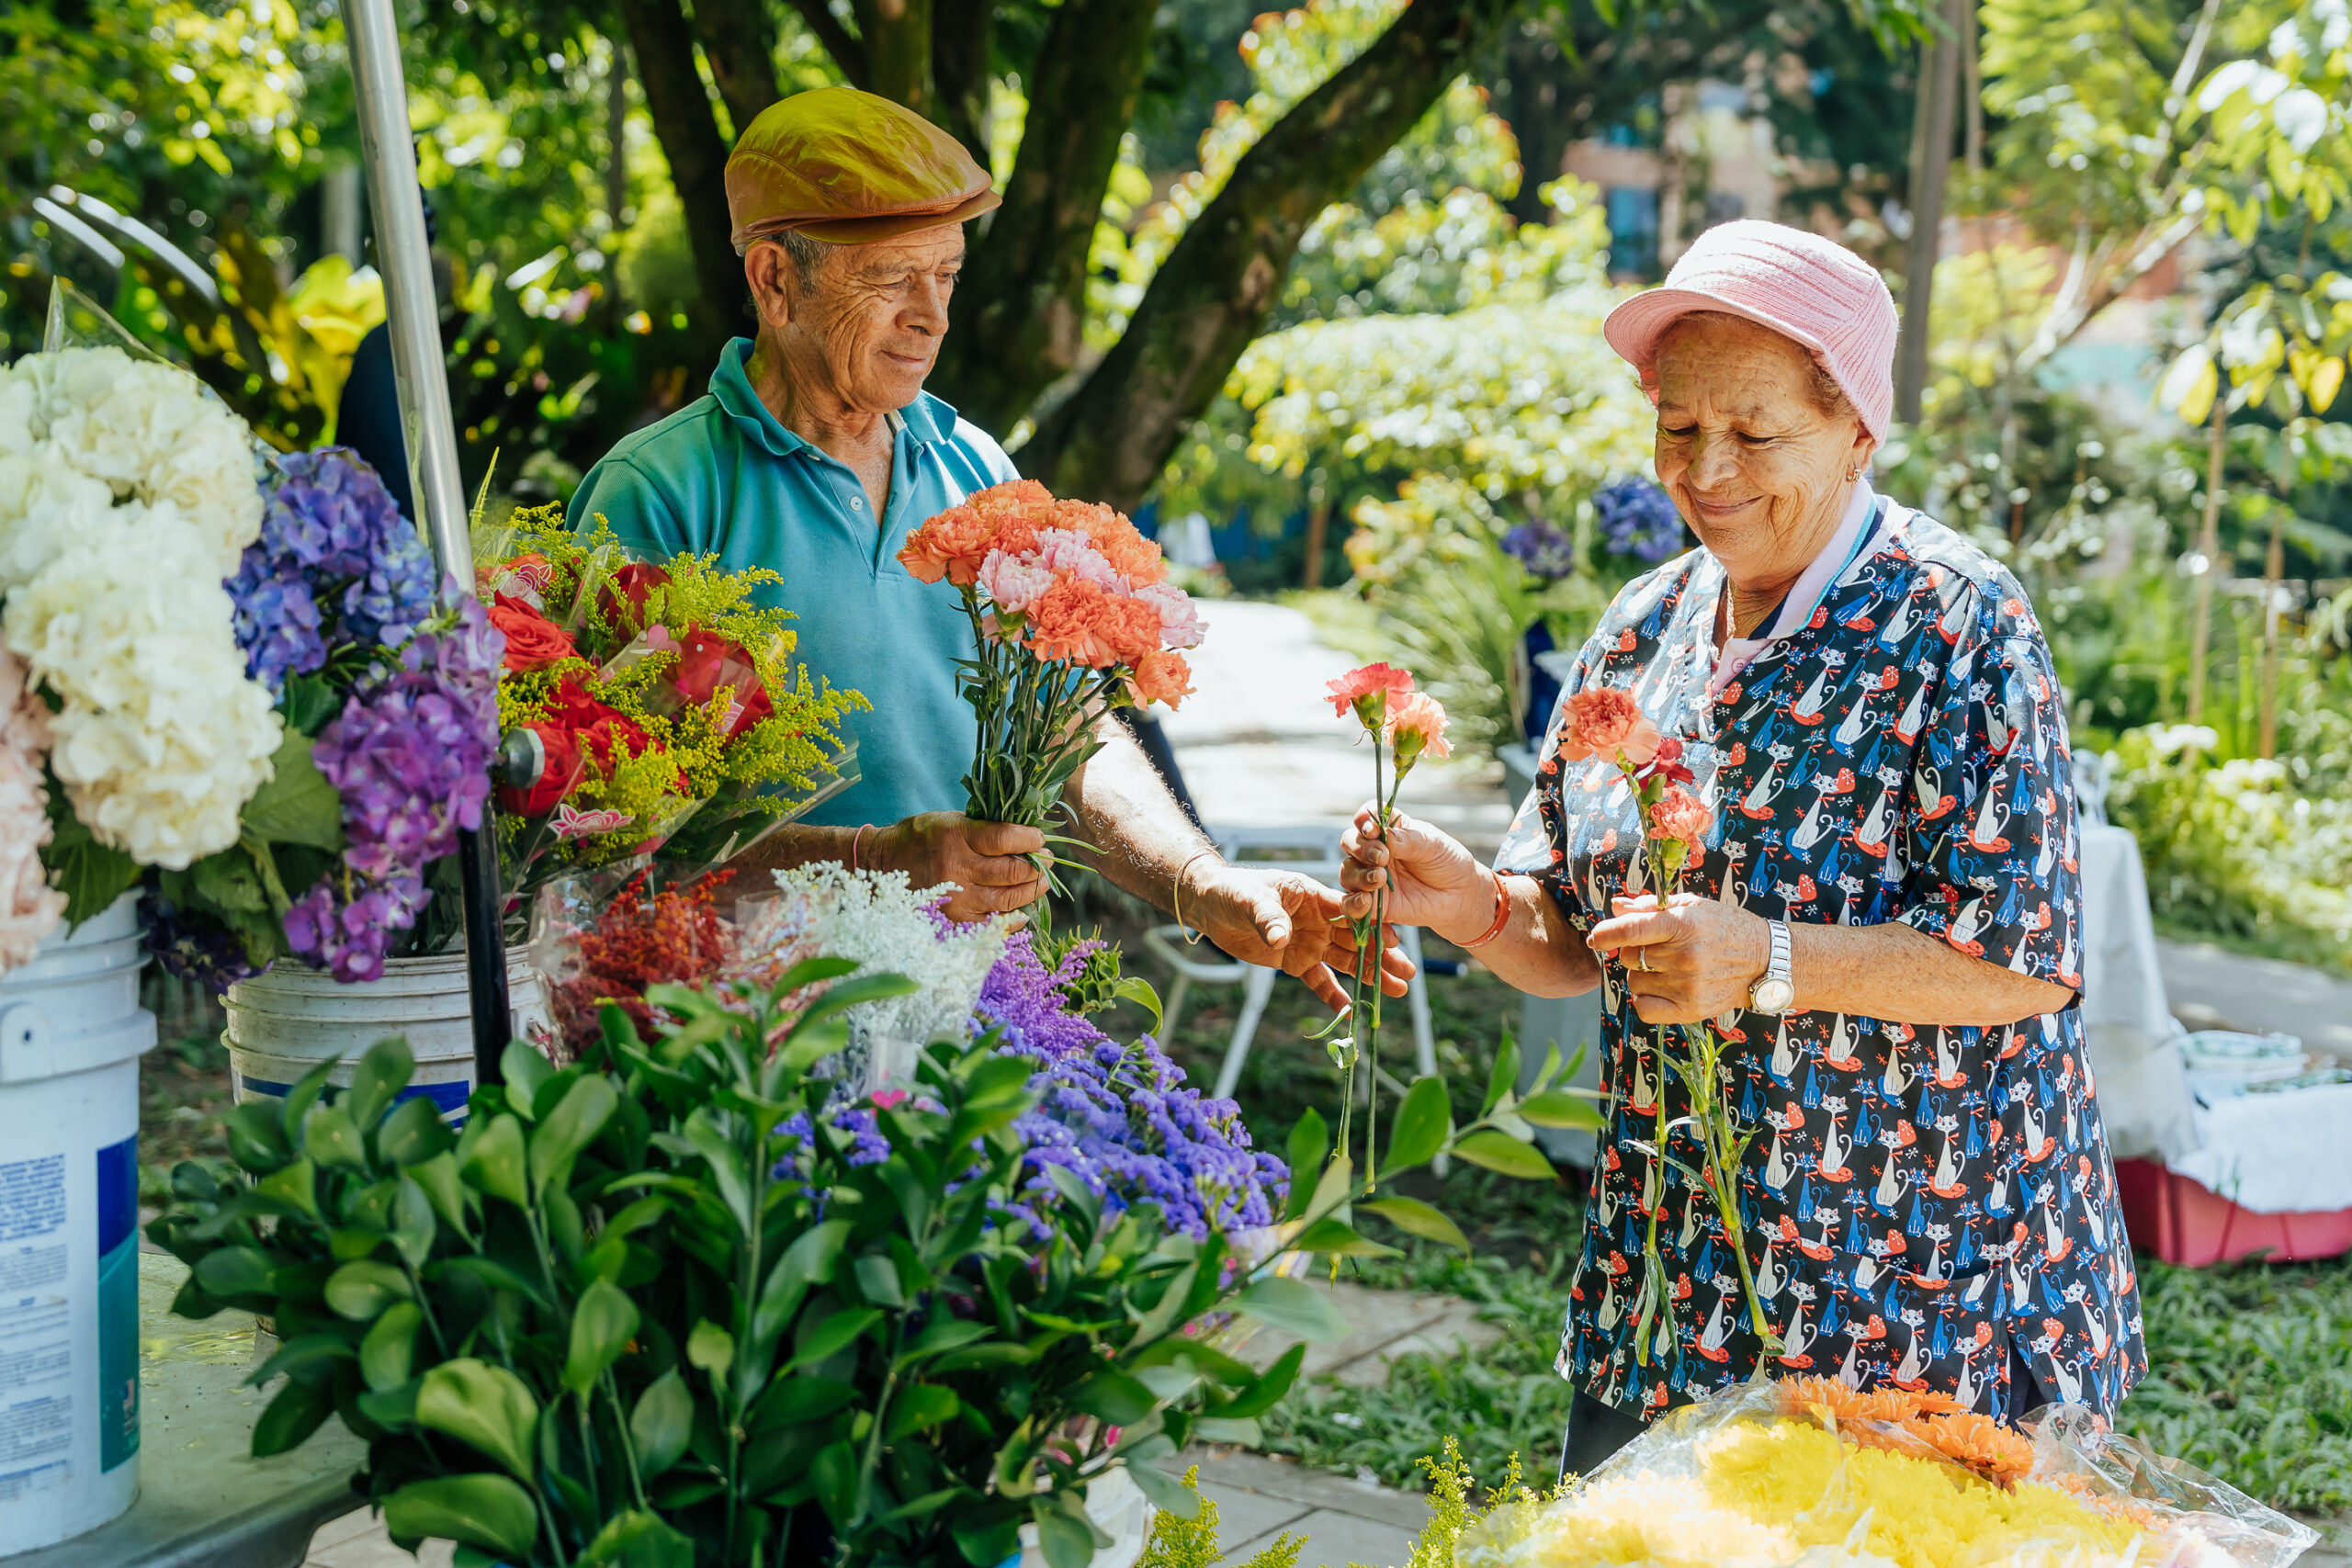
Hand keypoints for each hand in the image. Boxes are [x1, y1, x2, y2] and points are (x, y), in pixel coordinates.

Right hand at [872, 812, 1047, 921]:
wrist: (882, 866)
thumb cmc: (921, 838)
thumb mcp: (949, 820)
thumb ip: (984, 828)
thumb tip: (1027, 835)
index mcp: (956, 837)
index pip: (1005, 839)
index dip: (1030, 838)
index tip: (1040, 838)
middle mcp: (957, 869)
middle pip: (1012, 871)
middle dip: (1037, 865)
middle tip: (1046, 860)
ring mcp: (957, 899)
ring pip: (1009, 899)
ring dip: (1032, 890)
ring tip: (1039, 881)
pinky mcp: (955, 921)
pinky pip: (995, 924)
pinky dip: (1014, 918)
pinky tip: (1021, 909)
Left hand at [1184, 864, 1413, 1011]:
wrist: (1213, 906)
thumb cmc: (1233, 892)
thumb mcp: (1251, 900)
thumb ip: (1268, 917)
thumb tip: (1280, 938)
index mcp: (1314, 897)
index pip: (1350, 911)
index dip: (1372, 926)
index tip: (1394, 940)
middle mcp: (1319, 921)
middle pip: (1356, 940)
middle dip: (1382, 956)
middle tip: (1408, 973)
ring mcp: (1310, 942)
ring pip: (1345, 962)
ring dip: (1370, 976)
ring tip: (1396, 992)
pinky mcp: (1295, 962)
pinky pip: (1319, 981)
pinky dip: (1334, 997)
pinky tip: (1353, 1012)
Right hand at [1337, 805, 1495, 939]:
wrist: (1460, 897)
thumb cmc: (1448, 863)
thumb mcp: (1434, 845)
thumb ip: (1409, 840)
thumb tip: (1386, 836)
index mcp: (1389, 830)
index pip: (1366, 816)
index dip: (1363, 819)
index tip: (1373, 830)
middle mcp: (1374, 851)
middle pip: (1350, 842)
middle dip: (1361, 848)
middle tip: (1383, 857)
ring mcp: (1370, 877)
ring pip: (1347, 872)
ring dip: (1358, 875)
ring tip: (1380, 879)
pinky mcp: (1372, 904)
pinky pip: (1350, 904)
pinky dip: (1353, 903)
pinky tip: (1366, 902)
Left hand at [1588, 892, 1770, 1025]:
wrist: (1765, 961)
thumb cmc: (1725, 927)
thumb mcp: (1692, 906)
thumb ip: (1650, 907)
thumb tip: (1616, 907)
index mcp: (1683, 925)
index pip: (1631, 930)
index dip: (1606, 933)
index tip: (1596, 937)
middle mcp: (1684, 957)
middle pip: (1628, 956)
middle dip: (1634, 950)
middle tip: (1659, 948)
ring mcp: (1687, 986)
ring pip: (1634, 981)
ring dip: (1642, 974)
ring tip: (1670, 967)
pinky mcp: (1691, 1010)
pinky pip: (1644, 1008)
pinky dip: (1646, 998)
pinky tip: (1664, 988)